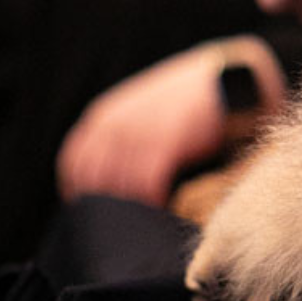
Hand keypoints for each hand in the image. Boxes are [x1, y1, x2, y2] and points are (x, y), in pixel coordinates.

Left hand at [57, 37, 280, 206]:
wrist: (227, 78)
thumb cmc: (187, 97)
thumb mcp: (142, 107)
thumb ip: (123, 133)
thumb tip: (113, 174)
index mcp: (104, 115)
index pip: (73, 163)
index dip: (78, 191)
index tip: (90, 210)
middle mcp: (115, 125)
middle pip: (94, 180)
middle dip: (104, 205)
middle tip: (120, 223)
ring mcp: (139, 134)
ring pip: (120, 186)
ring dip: (130, 208)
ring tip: (143, 221)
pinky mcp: (167, 144)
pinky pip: (147, 186)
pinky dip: (152, 202)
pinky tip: (161, 210)